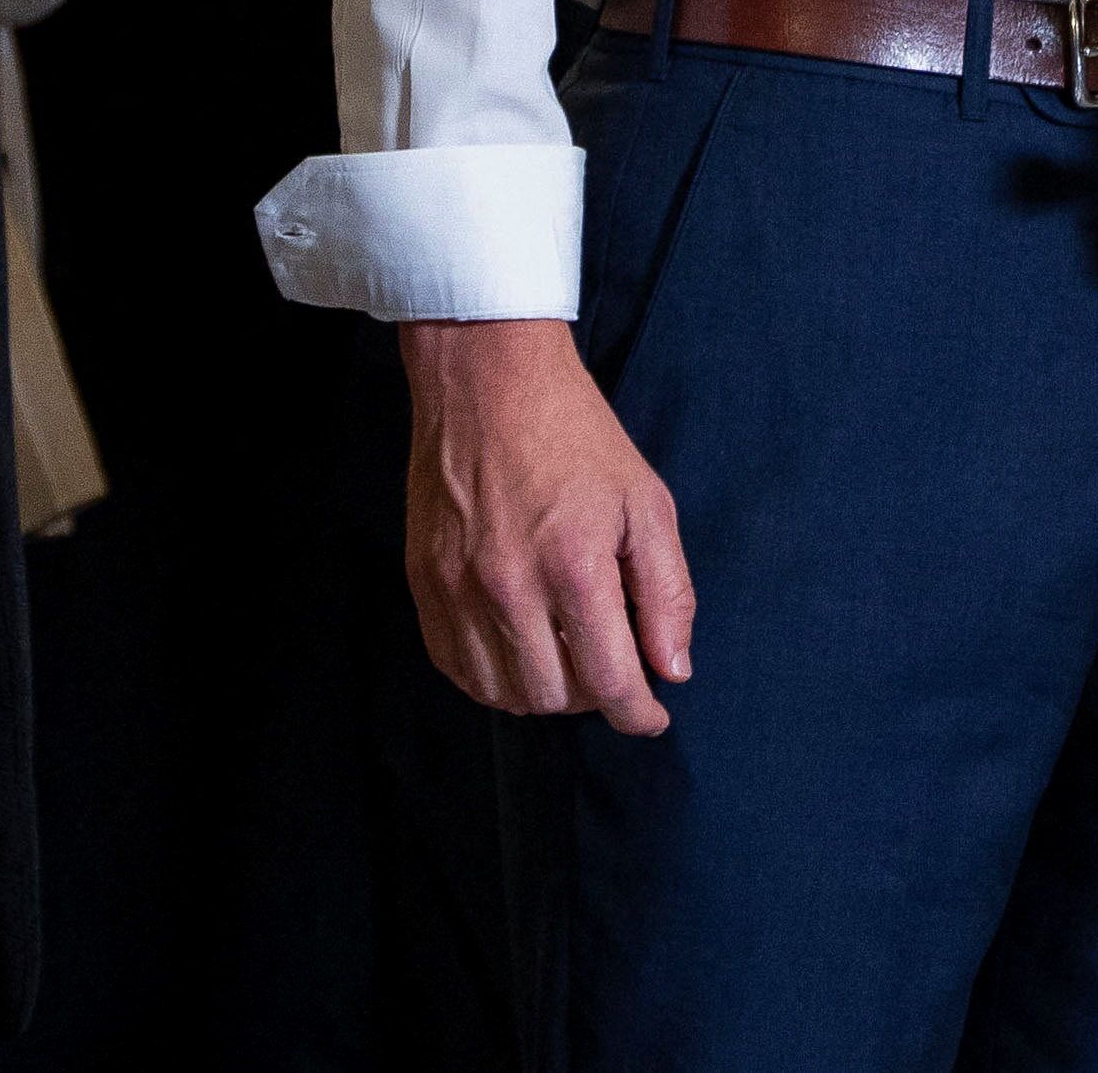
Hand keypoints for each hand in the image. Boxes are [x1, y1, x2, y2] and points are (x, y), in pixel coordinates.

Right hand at [401, 322, 691, 734]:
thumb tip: (672, 669)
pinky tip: (518, 646)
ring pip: (502, 693)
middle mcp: (510, 587)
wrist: (488, 381)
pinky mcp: (425, 584)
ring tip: (566, 652)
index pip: (609, 682)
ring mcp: (458, 589)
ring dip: (543, 689)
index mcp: (574, 565)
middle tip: (610, 662)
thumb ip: (667, 593)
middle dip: (594, 695)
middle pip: (554, 697)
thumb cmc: (576, 436)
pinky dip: (492, 675)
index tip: (653, 717)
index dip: (639, 713)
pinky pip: (455, 668)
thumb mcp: (647, 502)